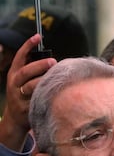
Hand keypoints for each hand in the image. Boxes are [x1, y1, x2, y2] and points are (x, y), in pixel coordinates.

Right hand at [0, 34, 55, 150]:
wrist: (15, 118)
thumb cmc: (24, 94)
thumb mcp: (23, 80)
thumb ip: (34, 70)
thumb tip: (52, 59)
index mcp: (14, 74)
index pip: (19, 57)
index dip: (27, 46)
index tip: (38, 36)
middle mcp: (15, 84)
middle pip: (25, 72)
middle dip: (39, 66)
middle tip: (53, 61)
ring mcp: (19, 97)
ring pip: (31, 87)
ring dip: (43, 81)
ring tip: (56, 77)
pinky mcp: (27, 108)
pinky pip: (38, 100)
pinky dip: (46, 95)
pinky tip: (57, 92)